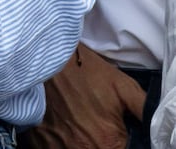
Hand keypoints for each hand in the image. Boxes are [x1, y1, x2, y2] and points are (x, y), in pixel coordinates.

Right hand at [23, 43, 145, 148]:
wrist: (49, 54)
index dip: (116, 142)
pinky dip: (59, 140)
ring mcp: (57, 147)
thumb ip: (145, 112)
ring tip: (76, 120)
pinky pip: (53, 148)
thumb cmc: (87, 69)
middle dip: (98, 141)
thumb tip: (153, 127)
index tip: (111, 130)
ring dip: (78, 140)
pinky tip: (61, 122)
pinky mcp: (39, 140)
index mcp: (107, 144)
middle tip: (92, 121)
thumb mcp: (125, 88)